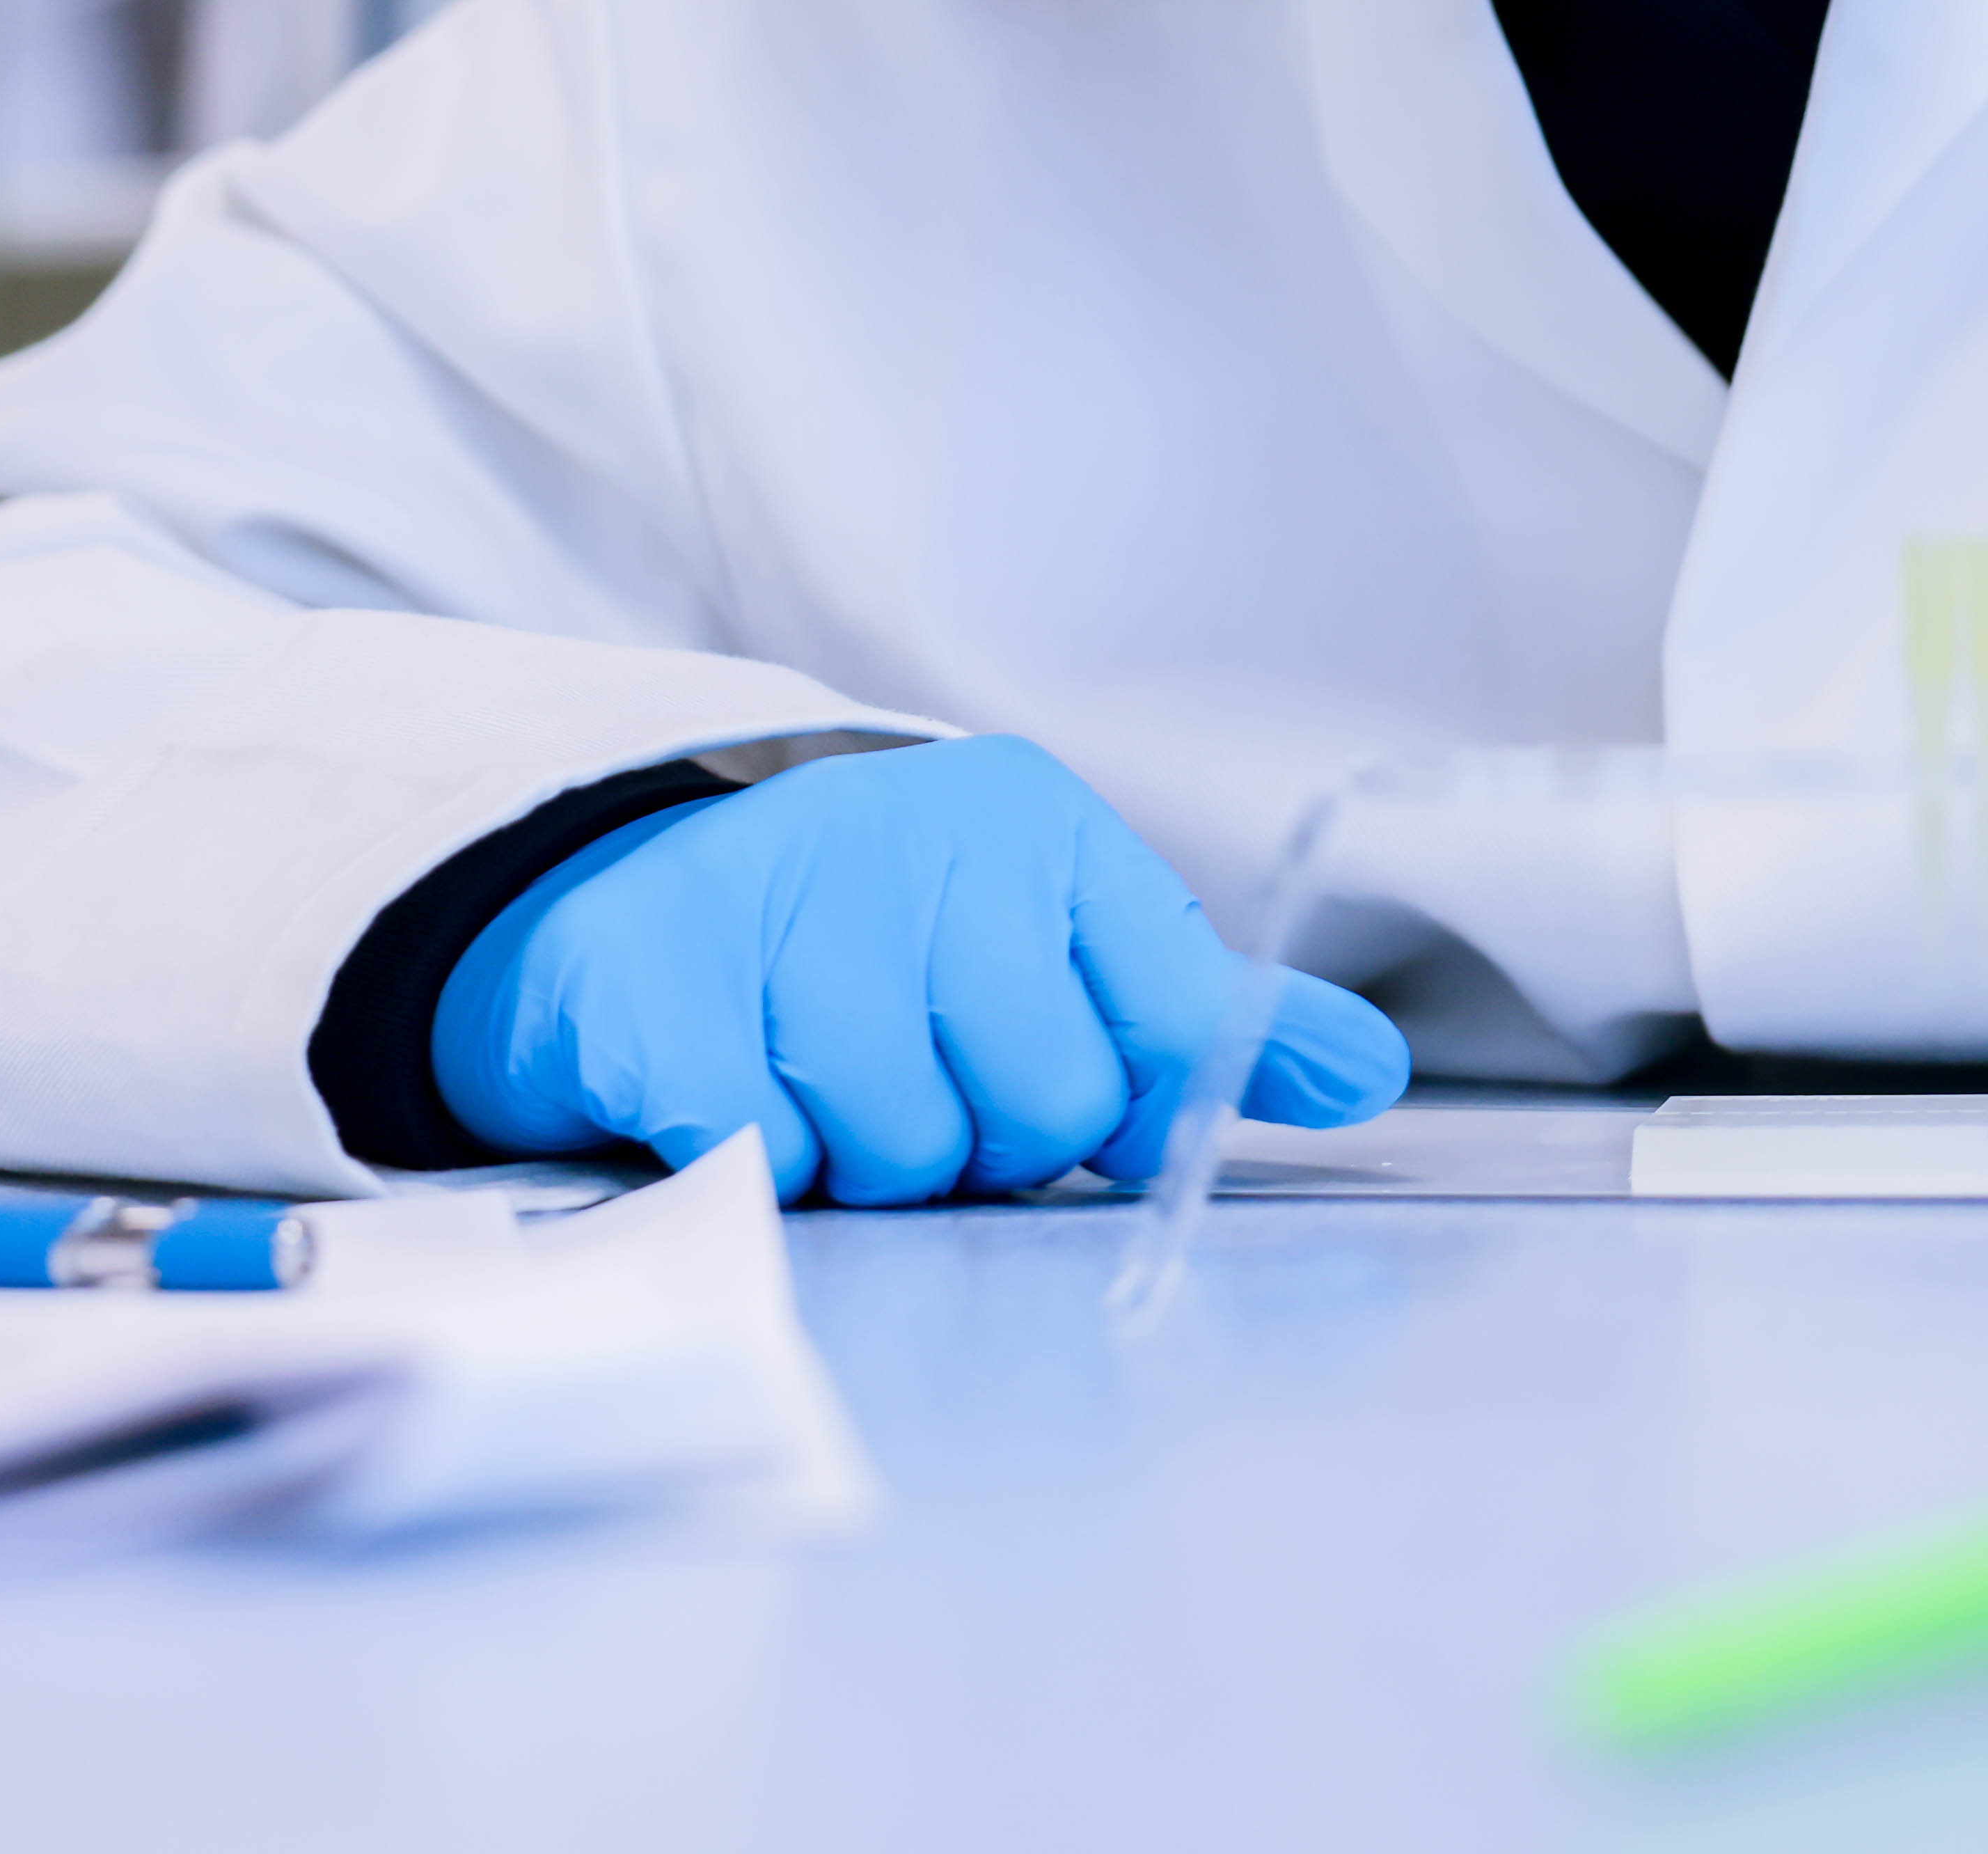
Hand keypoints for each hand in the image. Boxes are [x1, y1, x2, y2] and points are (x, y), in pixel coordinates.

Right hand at [429, 735, 1409, 1201]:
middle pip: (1036, 1113)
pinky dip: (748, 1155)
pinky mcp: (650, 977)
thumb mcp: (1052, 946)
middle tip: (907, 1084)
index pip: (1169, 1024)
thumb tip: (1366, 1073)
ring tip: (812, 1082)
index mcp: (1034, 827)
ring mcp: (775, 893)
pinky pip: (759, 1151)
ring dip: (857, 1160)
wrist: (622, 896)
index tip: (1086, 1112)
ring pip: (897, 1151)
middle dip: (974, 1142)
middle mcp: (915, 835)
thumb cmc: (870, 943)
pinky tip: (721, 1084)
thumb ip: (1199, 1020)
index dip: (1130, 1105)